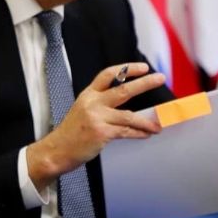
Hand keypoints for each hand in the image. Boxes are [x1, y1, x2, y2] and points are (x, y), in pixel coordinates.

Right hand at [27, 63, 164, 188]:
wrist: (57, 151)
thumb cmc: (71, 133)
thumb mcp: (82, 111)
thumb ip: (101, 105)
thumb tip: (127, 107)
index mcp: (88, 95)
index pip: (108, 74)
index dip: (127, 68)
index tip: (143, 67)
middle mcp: (93, 103)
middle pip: (123, 89)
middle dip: (145, 83)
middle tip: (160, 78)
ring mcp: (97, 117)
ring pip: (129, 115)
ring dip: (147, 120)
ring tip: (159, 124)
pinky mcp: (102, 133)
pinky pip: (126, 131)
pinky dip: (139, 133)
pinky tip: (147, 134)